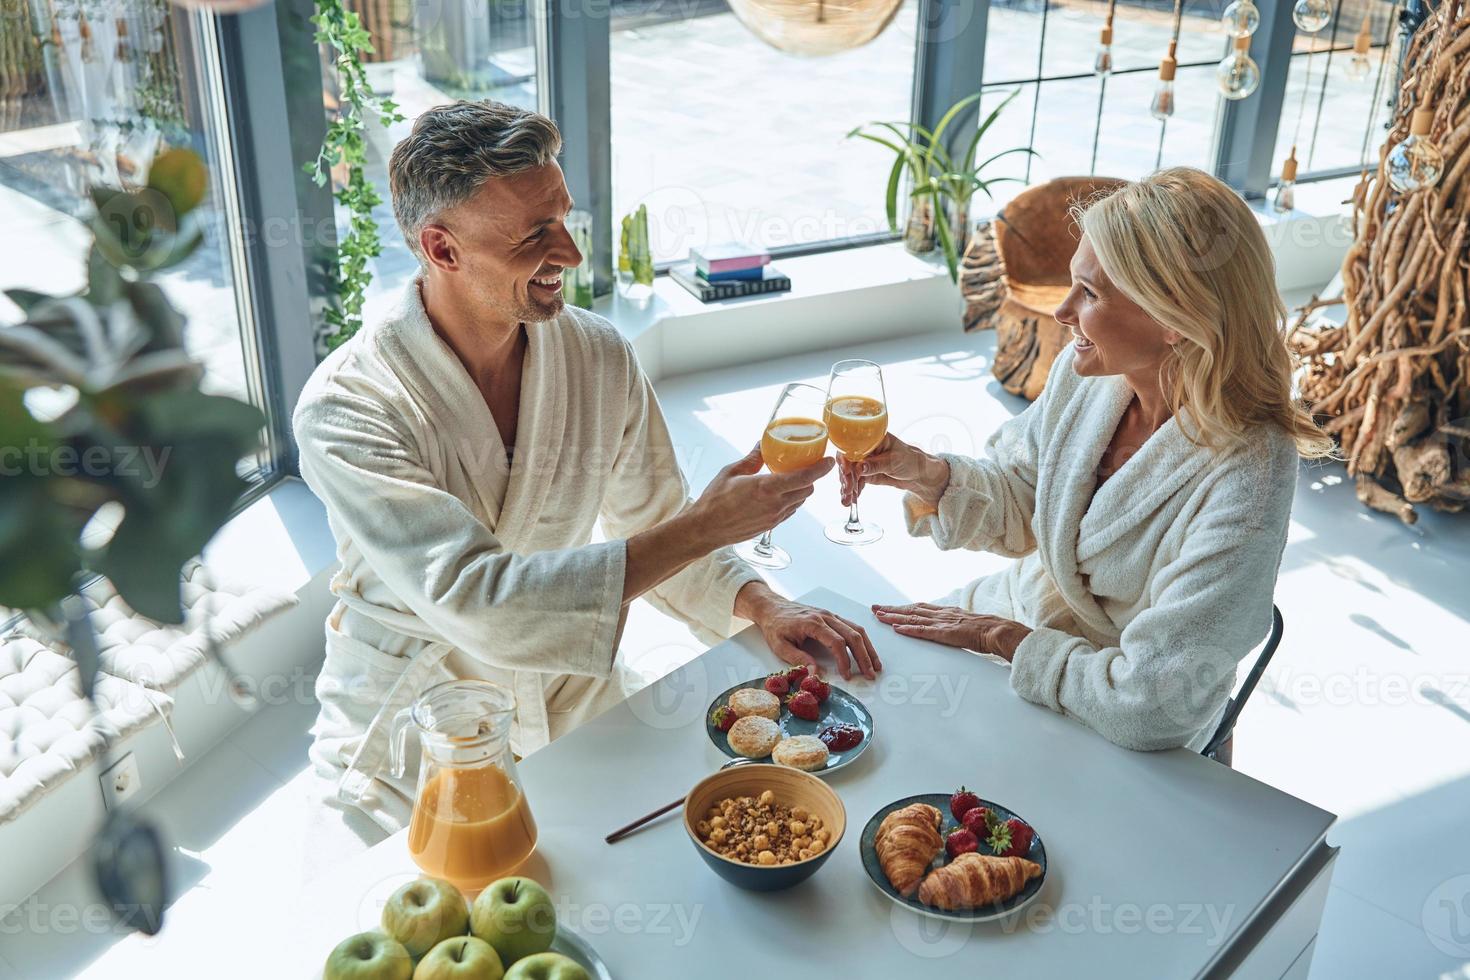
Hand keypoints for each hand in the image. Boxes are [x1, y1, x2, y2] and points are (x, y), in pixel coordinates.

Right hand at [691, 446, 833, 548]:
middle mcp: (774, 504)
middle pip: (807, 490)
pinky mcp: (771, 526)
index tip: (829, 460)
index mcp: (766, 488)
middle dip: (811, 477)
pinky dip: (791, 500)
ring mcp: (774, 517)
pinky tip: (780, 493)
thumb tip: (762, 444)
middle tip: (808, 465)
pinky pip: (790, 511)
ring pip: (800, 501)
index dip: (820, 468)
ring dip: (802, 490)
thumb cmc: (714, 501)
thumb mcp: (731, 472)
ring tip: (793, 478)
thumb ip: (751, 459)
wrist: (706, 530)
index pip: (804, 477)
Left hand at [737, 585, 881, 679]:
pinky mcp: (832, 617)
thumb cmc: (774, 626)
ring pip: (856, 629)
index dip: (844, 660)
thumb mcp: (779, 645)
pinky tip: (867, 652)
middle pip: (852, 635)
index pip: (836, 642)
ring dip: (868, 648)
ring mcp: (830, 615)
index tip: (847, 676)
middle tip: (870, 674)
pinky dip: (862, 640)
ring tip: (875, 666)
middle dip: (864, 656)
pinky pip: (852, 627)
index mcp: (813, 623)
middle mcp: (826, 616)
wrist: (771, 607)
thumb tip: (816, 674)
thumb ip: (798, 659)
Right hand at [837, 434, 949, 506]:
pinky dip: (853, 491)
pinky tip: (850, 500)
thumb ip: (876, 465)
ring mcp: (865, 463)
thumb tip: (859, 468)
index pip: (852, 446)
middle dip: (845, 477)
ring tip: (846, 500)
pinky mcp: (867, 474)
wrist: (920, 475)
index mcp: (871, 439)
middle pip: (848, 462)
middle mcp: (865, 450)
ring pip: (850, 474)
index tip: (845, 472)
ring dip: (847, 487)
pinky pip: (856, 482)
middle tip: (847, 490)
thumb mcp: (894, 461)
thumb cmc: (911, 460)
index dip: (845, 459)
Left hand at [871, 602, 1030, 660]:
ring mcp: (943, 623)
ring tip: (878, 616)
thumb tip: (945, 630)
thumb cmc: (986, 631)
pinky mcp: (946, 633)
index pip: (918, 608)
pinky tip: (897, 629)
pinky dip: (909, 629)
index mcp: (946, 612)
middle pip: (911, 610)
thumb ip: (953, 625)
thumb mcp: (966, 625)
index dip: (901, 607)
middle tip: (874, 608)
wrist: (998, 631)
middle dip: (891, 609)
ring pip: (913, 618)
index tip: (887, 607)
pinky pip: (924, 631)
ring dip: (894, 617)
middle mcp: (941, 614)